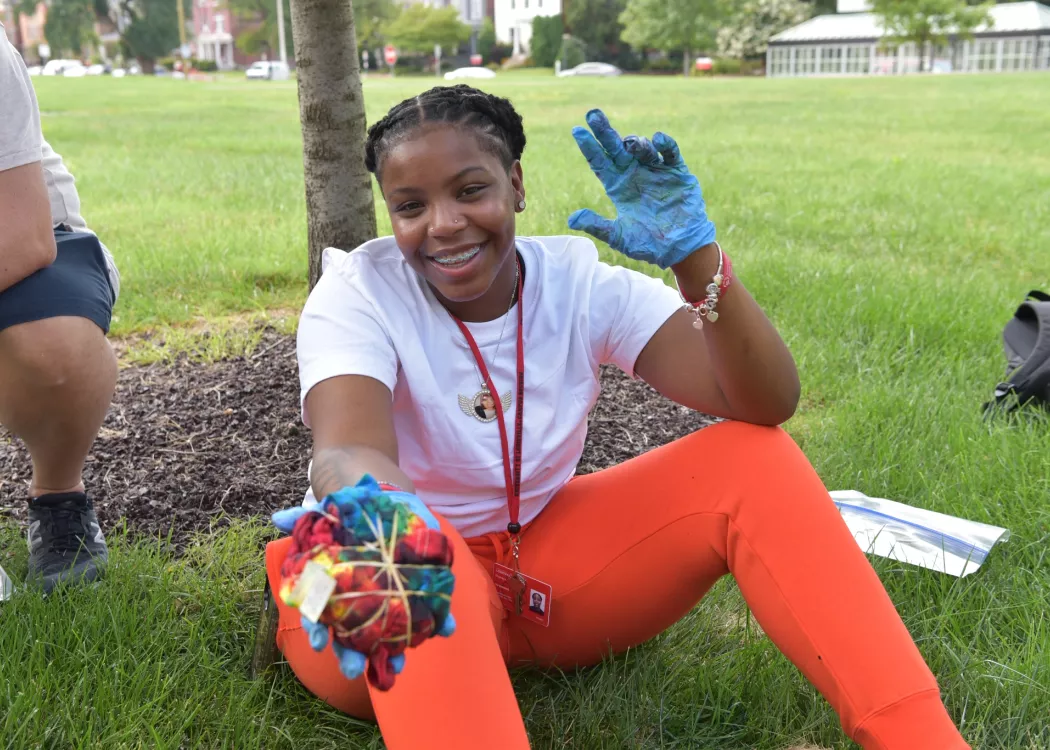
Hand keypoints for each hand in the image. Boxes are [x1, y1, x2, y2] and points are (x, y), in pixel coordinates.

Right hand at [271, 474, 455, 679]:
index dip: (318, 631)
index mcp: (336, 591)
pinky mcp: (419, 593)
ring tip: (398, 666)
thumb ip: (306, 520)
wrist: (391, 503)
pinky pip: (432, 614)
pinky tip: (446, 628)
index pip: (321, 618)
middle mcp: (361, 604)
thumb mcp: (330, 515)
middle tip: (354, 670)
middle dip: (352, 657)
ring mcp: (391, 602)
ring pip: (389, 636)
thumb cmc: (353, 517)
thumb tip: (278, 518)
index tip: (320, 643)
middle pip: (353, 637)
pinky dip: (440, 622)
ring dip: (394, 653)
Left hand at [568, 109, 715, 269]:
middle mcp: (634, 174)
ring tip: (632, 144)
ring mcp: (656, 171)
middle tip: (593, 114)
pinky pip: (670, 153)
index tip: (576, 130)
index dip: (589, 147)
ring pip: (642, 148)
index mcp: (618, 187)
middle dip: (604, 130)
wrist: (681, 249)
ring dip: (636, 142)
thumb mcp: (619, 236)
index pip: (600, 162)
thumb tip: (572, 219)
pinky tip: (657, 140)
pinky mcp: (677, 172)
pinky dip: (664, 144)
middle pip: (616, 147)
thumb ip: (597, 225)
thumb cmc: (648, 245)